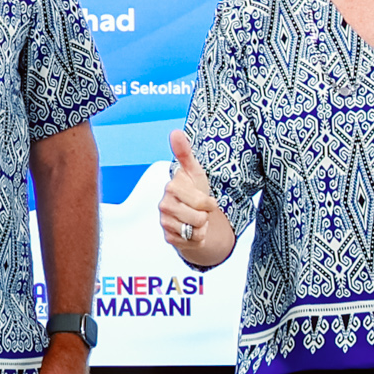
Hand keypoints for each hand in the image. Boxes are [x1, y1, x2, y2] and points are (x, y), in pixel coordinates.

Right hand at [159, 131, 224, 265]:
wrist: (191, 215)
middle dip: (205, 215)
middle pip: (199, 217)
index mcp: (171, 188)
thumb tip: (175, 132)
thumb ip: (184, 152)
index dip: (208, 202)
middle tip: (199, 209)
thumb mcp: (195, 171)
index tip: (205, 198)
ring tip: (195, 218)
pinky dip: (197, 237)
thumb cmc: (193, 191)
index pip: (200, 201)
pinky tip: (191, 229)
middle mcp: (165, 205)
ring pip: (196, 230)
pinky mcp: (169, 238)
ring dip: (202, 226)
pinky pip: (193, 241)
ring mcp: (165, 222)